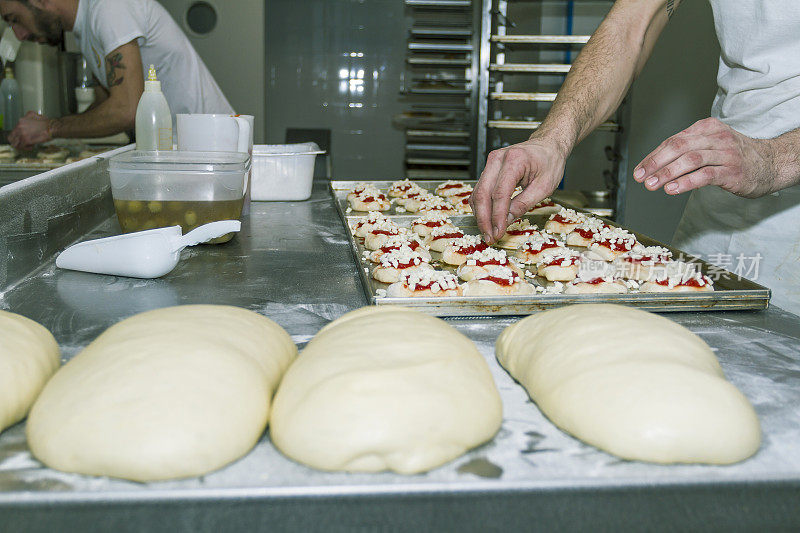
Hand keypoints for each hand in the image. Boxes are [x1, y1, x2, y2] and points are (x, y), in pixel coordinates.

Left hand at [8, 112, 52, 150]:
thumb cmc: (46, 122)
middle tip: (22, 144)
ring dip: (21, 146)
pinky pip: (22, 147)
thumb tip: (27, 118)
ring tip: (28, 146)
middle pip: (11, 138)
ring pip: (15, 144)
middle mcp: (19, 127)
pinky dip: (26, 148)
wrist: (51, 127)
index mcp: (20, 121)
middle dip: (16, 142)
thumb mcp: (34, 115)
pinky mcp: (27, 140)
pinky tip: (32, 147)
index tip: (23, 138)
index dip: (17, 136)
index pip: (13, 131)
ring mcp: (22, 134)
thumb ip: (27, 116)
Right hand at [470, 138, 566, 242]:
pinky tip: (487, 220)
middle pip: (483, 194)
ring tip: (488, 232)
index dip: (497, 216)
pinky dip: (481, 207)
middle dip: (484, 219)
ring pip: (477, 193)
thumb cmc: (550, 162)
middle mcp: (498, 159)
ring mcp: (491, 163)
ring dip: (481, 215)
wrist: (547, 146)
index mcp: (514, 160)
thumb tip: (506, 220)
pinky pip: (480, 190)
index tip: (498, 232)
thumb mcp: (544, 186)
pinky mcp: (489, 169)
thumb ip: (524, 203)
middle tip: (489, 237)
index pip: (499, 193)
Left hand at [633, 117, 776, 198]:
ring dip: (667, 173)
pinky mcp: (732, 171)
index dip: (653, 156)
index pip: (673, 140)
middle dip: (655, 162)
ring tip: (652, 185)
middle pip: (678, 147)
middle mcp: (716, 137)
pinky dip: (685, 182)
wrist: (770, 164)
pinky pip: (705, 175)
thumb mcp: (711, 145)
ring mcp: (726, 153)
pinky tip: (672, 189)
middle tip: (641, 176)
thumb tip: (654, 165)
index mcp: (707, 128)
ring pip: (690, 160)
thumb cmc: (734, 156)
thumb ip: (686, 151)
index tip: (639, 170)